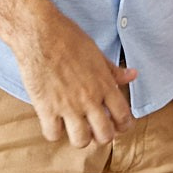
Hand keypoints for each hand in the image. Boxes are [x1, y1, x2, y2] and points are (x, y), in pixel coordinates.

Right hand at [11, 7, 137, 147]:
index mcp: (104, 84)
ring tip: (75, 128)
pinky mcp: (46, 107)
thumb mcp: (96, 53)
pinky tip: (54, 122)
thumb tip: (132, 75)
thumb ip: (113, 70)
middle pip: (104, 135)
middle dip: (103, 136)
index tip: (118, 126)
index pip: (123, 116)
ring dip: (80, 138)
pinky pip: (53, 134)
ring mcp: (67, 105)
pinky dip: (54, 132)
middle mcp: (89, 98)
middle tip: (95, 129)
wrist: (40, 32)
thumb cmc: (68, 37)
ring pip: (81, 140)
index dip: (123, 126)